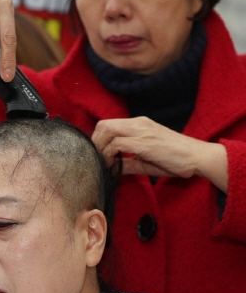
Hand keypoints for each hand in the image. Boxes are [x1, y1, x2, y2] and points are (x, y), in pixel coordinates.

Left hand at [92, 116, 227, 191]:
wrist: (198, 157)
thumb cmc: (175, 159)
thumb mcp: (146, 160)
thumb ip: (128, 162)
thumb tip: (111, 169)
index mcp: (139, 124)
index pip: (108, 124)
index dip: (98, 140)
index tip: (98, 156)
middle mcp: (138, 124)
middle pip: (103, 125)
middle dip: (95, 143)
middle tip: (97, 159)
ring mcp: (142, 131)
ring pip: (108, 130)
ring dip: (100, 148)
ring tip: (104, 163)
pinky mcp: (145, 143)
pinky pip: (118, 144)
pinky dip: (110, 155)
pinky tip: (113, 165)